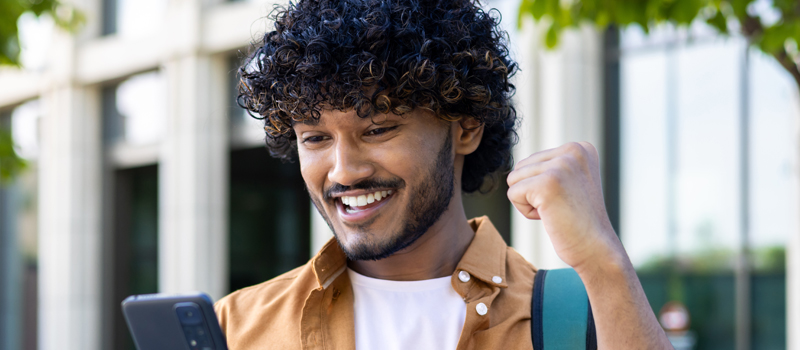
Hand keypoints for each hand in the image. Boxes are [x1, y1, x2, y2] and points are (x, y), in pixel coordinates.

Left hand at [506, 142, 620, 269]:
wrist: (596, 249)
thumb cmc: (579, 221)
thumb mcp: (570, 182)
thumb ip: (550, 166)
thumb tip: (518, 164)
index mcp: (581, 148)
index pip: (533, 160)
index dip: (542, 185)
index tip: (568, 198)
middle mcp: (573, 151)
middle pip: (521, 167)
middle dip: (533, 192)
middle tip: (561, 207)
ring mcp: (561, 165)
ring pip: (514, 179)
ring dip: (529, 201)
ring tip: (556, 211)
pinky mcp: (547, 183)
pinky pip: (513, 194)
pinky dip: (526, 211)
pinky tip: (550, 217)